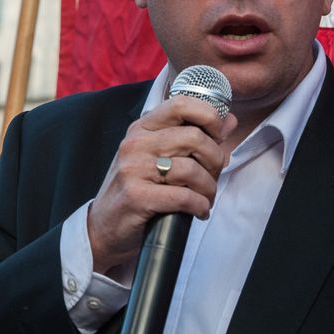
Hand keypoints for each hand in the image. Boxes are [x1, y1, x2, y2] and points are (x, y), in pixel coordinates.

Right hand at [87, 95, 235, 273]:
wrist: (104, 228)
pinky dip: (199, 206)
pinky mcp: (136, 196)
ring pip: (192, 169)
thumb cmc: (137, 191)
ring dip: (208, 189)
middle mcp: (135, 143)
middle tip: (213, 177)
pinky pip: (183, 197)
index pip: (181, 104)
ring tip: (205, 198)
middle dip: (215, 161)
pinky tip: (198, 211)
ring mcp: (133, 169)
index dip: (209, 116)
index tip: (219, 135)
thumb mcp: (159, 157)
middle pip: (194, 138)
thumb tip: (229, 120)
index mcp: (142, 128)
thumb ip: (194, 137)